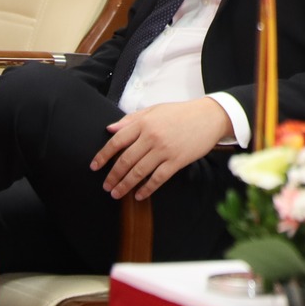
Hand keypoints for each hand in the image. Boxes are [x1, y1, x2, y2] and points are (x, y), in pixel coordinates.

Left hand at [92, 98, 232, 200]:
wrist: (209, 116)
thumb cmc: (181, 113)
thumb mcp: (154, 110)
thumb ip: (131, 119)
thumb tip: (110, 129)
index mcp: (144, 123)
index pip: (117, 141)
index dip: (103, 155)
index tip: (95, 166)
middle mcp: (152, 137)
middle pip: (125, 160)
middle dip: (113, 176)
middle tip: (106, 186)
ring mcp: (164, 150)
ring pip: (139, 172)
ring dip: (125, 185)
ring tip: (116, 194)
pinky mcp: (177, 161)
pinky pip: (158, 178)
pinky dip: (147, 189)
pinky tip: (139, 195)